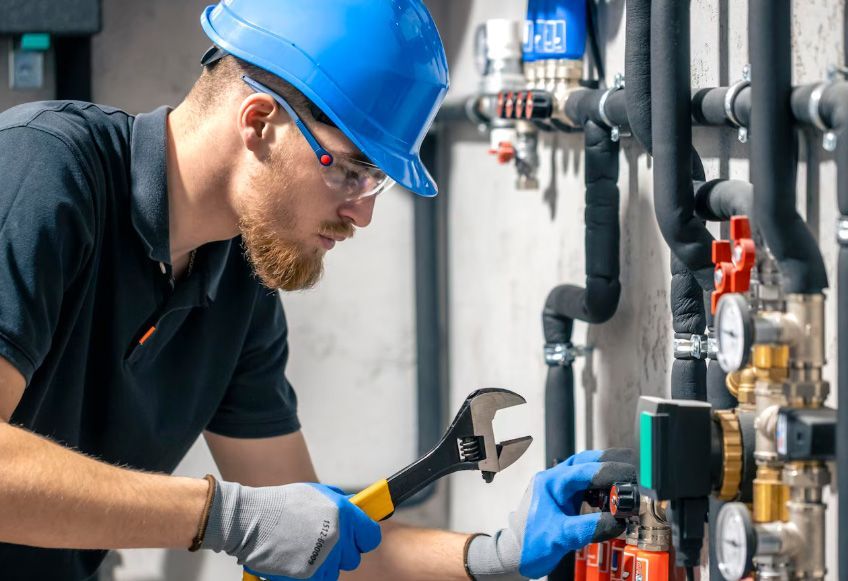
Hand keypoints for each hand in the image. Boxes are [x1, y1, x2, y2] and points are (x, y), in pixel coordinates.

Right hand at [202, 481, 380, 579]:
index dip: (363, 537)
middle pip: (353, 557)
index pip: (371, 536)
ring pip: (336, 571)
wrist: (252, 520)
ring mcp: (324, 559)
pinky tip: (297, 560)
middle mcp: (338, 538)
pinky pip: (320, 580)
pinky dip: (312, 575)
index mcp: (344, 514)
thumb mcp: (317, 494)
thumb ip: (340, 503)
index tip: (357, 538)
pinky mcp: (309, 577)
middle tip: (325, 544)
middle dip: (342, 551)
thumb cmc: (283, 504)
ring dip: (325, 564)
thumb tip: (357, 510)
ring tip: (305, 550)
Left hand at [466, 449, 636, 579]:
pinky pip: (588, 486)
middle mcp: (555, 480)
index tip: (628, 476)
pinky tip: (612, 497)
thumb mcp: (559, 536)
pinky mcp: (566, 499)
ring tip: (626, 483)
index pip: (583, 470)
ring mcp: (561, 488)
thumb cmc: (529, 544)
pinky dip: (602, 488)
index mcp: (550, 483)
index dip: (607, 471)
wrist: (515, 555)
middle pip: (586, 461)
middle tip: (631, 472)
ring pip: (587, 470)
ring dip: (607, 474)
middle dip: (610, 463)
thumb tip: (615, 521)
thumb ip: (586, 527)